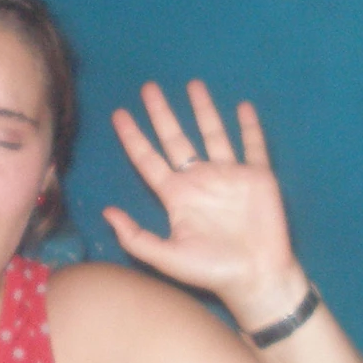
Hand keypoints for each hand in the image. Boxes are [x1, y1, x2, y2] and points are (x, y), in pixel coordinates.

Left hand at [102, 81, 304, 327]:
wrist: (256, 278)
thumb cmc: (211, 271)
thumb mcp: (167, 257)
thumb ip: (135, 237)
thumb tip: (105, 213)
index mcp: (177, 196)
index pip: (149, 160)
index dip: (133, 137)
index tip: (119, 114)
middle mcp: (200, 180)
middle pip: (176, 139)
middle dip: (162, 113)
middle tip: (148, 87)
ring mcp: (229, 176)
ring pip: (213, 134)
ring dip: (204, 109)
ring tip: (193, 84)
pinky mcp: (257, 177)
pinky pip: (253, 145)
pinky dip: (249, 127)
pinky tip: (243, 107)